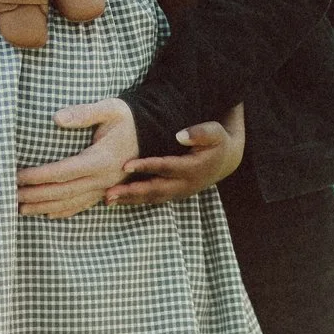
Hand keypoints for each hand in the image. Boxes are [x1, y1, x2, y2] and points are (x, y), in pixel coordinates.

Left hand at [16, 98, 138, 217]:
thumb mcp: (110, 109)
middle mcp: (103, 179)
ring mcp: (106, 188)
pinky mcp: (107, 190)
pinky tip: (47, 214)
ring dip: (44, 207)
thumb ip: (84, 113)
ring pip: (70, 203)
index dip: (39, 176)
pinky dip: (63, 211)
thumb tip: (57, 118)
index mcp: (101, 160)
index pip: (63, 172)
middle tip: (10, 195)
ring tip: (21, 208)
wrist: (152, 133)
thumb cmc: (127, 118)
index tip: (18, 176)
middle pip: (62, 192)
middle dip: (35, 195)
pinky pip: (83, 205)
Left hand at [108, 103, 245, 207]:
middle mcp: (185, 184)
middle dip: (131, 192)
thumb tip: (180, 135)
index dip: (146, 166)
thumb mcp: (214, 132)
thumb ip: (199, 132)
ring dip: (129, 199)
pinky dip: (135, 200)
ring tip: (107, 199)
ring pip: (152, 198)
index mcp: (193, 168)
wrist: (226, 160)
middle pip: (155, 189)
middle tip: (108, 194)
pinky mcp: (174, 194)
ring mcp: (179, 192)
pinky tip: (117, 200)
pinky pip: (152, 199)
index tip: (125, 165)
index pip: (166, 167)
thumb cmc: (217, 142)